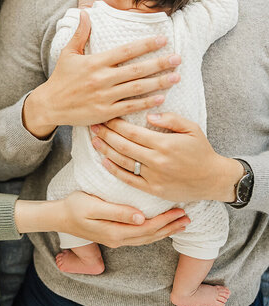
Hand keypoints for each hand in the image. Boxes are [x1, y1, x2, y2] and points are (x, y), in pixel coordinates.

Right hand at [24, 12, 181, 137]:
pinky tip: (161, 98)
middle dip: (159, 63)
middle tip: (177, 58)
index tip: (162, 40)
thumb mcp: (68, 53)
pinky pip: (130, 107)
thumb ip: (80, 34)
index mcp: (95, 62)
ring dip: (158, 83)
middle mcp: (101, 79)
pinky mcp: (105, 113)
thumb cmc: (61, 78)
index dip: (145, 45)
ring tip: (176, 77)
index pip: (125, 51)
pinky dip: (146, 103)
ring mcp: (104, 97)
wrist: (49, 105)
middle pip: (136, 70)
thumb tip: (86, 12)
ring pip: (137, 88)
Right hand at [61, 191, 189, 246]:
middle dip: (170, 227)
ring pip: (147, 238)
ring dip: (164, 231)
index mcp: (116, 232)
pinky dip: (154, 232)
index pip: (148, 228)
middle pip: (151, 235)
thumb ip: (118, 211)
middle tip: (188, 218)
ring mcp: (117, 239)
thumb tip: (142, 217)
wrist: (59, 217)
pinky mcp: (115, 235)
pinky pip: (140, 236)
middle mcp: (119, 239)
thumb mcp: (94, 206)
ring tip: (180, 224)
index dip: (165, 221)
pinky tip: (159, 227)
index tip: (179, 211)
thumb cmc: (75, 206)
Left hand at [91, 112, 244, 202]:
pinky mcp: (152, 189)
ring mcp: (153, 177)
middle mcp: (156, 160)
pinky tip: (104, 161)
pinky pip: (129, 179)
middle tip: (93, 125)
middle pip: (123, 145)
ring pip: (123, 162)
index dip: (115, 124)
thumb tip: (149, 115)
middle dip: (106, 134)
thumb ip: (170, 119)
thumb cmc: (202, 150)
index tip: (105, 116)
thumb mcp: (192, 128)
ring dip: (106, 150)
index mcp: (164, 143)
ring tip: (94, 139)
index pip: (132, 132)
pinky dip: (114, 170)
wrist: (212, 179)